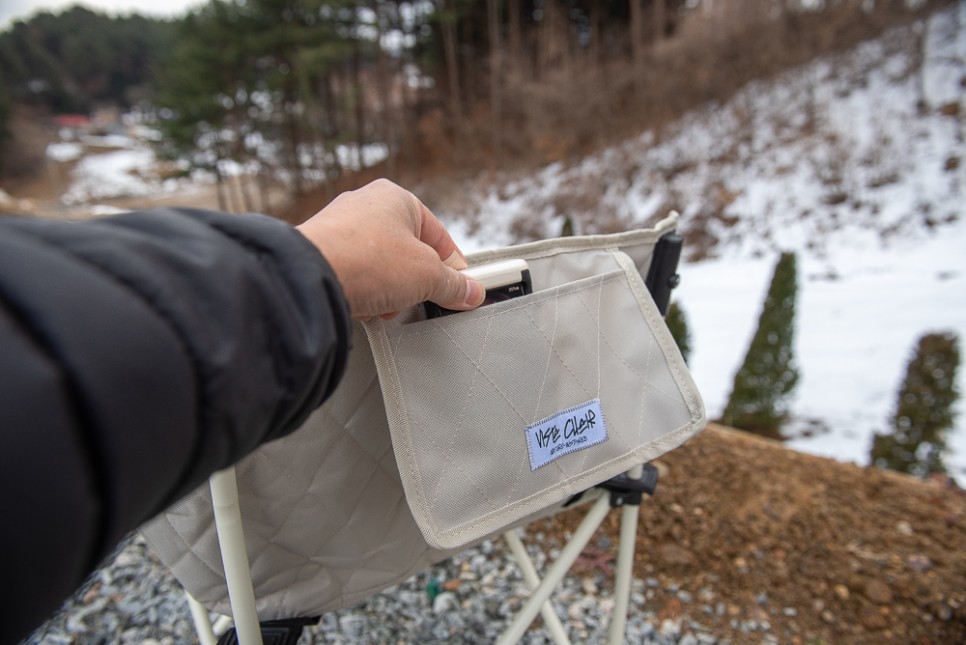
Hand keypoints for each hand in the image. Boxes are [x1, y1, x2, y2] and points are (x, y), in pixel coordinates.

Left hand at [297, 179, 484, 319]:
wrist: (308, 279)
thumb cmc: (365, 260)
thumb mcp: (427, 275)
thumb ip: (453, 285)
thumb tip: (469, 292)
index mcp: (396, 197)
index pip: (439, 236)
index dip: (453, 267)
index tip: (462, 290)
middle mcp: (365, 205)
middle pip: (408, 252)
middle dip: (415, 282)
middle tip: (419, 299)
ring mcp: (339, 229)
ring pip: (380, 267)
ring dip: (389, 291)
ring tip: (385, 304)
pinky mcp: (321, 253)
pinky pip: (355, 276)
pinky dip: (364, 292)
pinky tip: (363, 305)